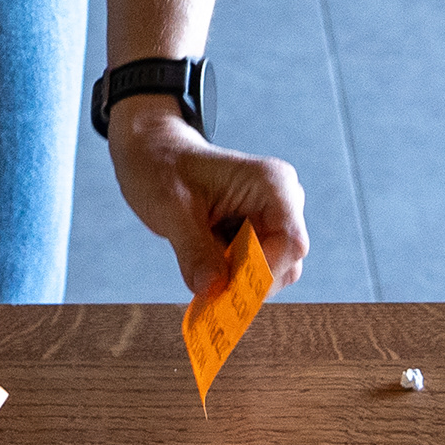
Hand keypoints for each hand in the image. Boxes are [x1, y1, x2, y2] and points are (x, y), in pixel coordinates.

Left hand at [107, 100, 308, 297]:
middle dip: (245, 280)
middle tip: (205, 281)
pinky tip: (202, 260)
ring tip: (200, 258)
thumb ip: (194, 250)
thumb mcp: (171, 209)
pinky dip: (229, 277)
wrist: (153, 155)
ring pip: (271, 272)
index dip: (262, 272)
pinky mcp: (257, 234)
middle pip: (285, 264)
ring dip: (235, 279)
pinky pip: (254, 270)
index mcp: (272, 184)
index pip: (291, 244)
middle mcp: (281, 202)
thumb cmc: (163, 168)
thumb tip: (212, 289)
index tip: (224, 285)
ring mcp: (271, 220)